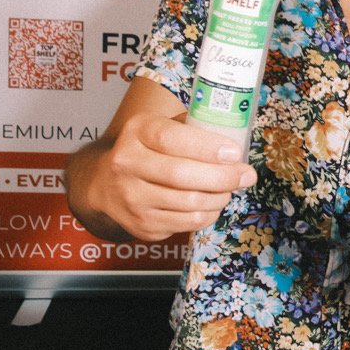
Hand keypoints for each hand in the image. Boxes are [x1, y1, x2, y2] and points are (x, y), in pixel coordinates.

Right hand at [71, 108, 253, 241]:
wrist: (104, 183)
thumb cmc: (144, 149)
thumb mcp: (158, 126)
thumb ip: (191, 127)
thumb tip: (235, 135)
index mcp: (136, 132)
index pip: (171, 139)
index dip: (207, 147)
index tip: (234, 153)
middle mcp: (127, 164)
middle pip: (182, 176)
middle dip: (223, 177)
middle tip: (245, 175)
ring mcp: (131, 198)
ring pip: (188, 203)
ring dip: (219, 197)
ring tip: (230, 189)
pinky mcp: (141, 224)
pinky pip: (186, 223)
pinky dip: (208, 214)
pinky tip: (212, 204)